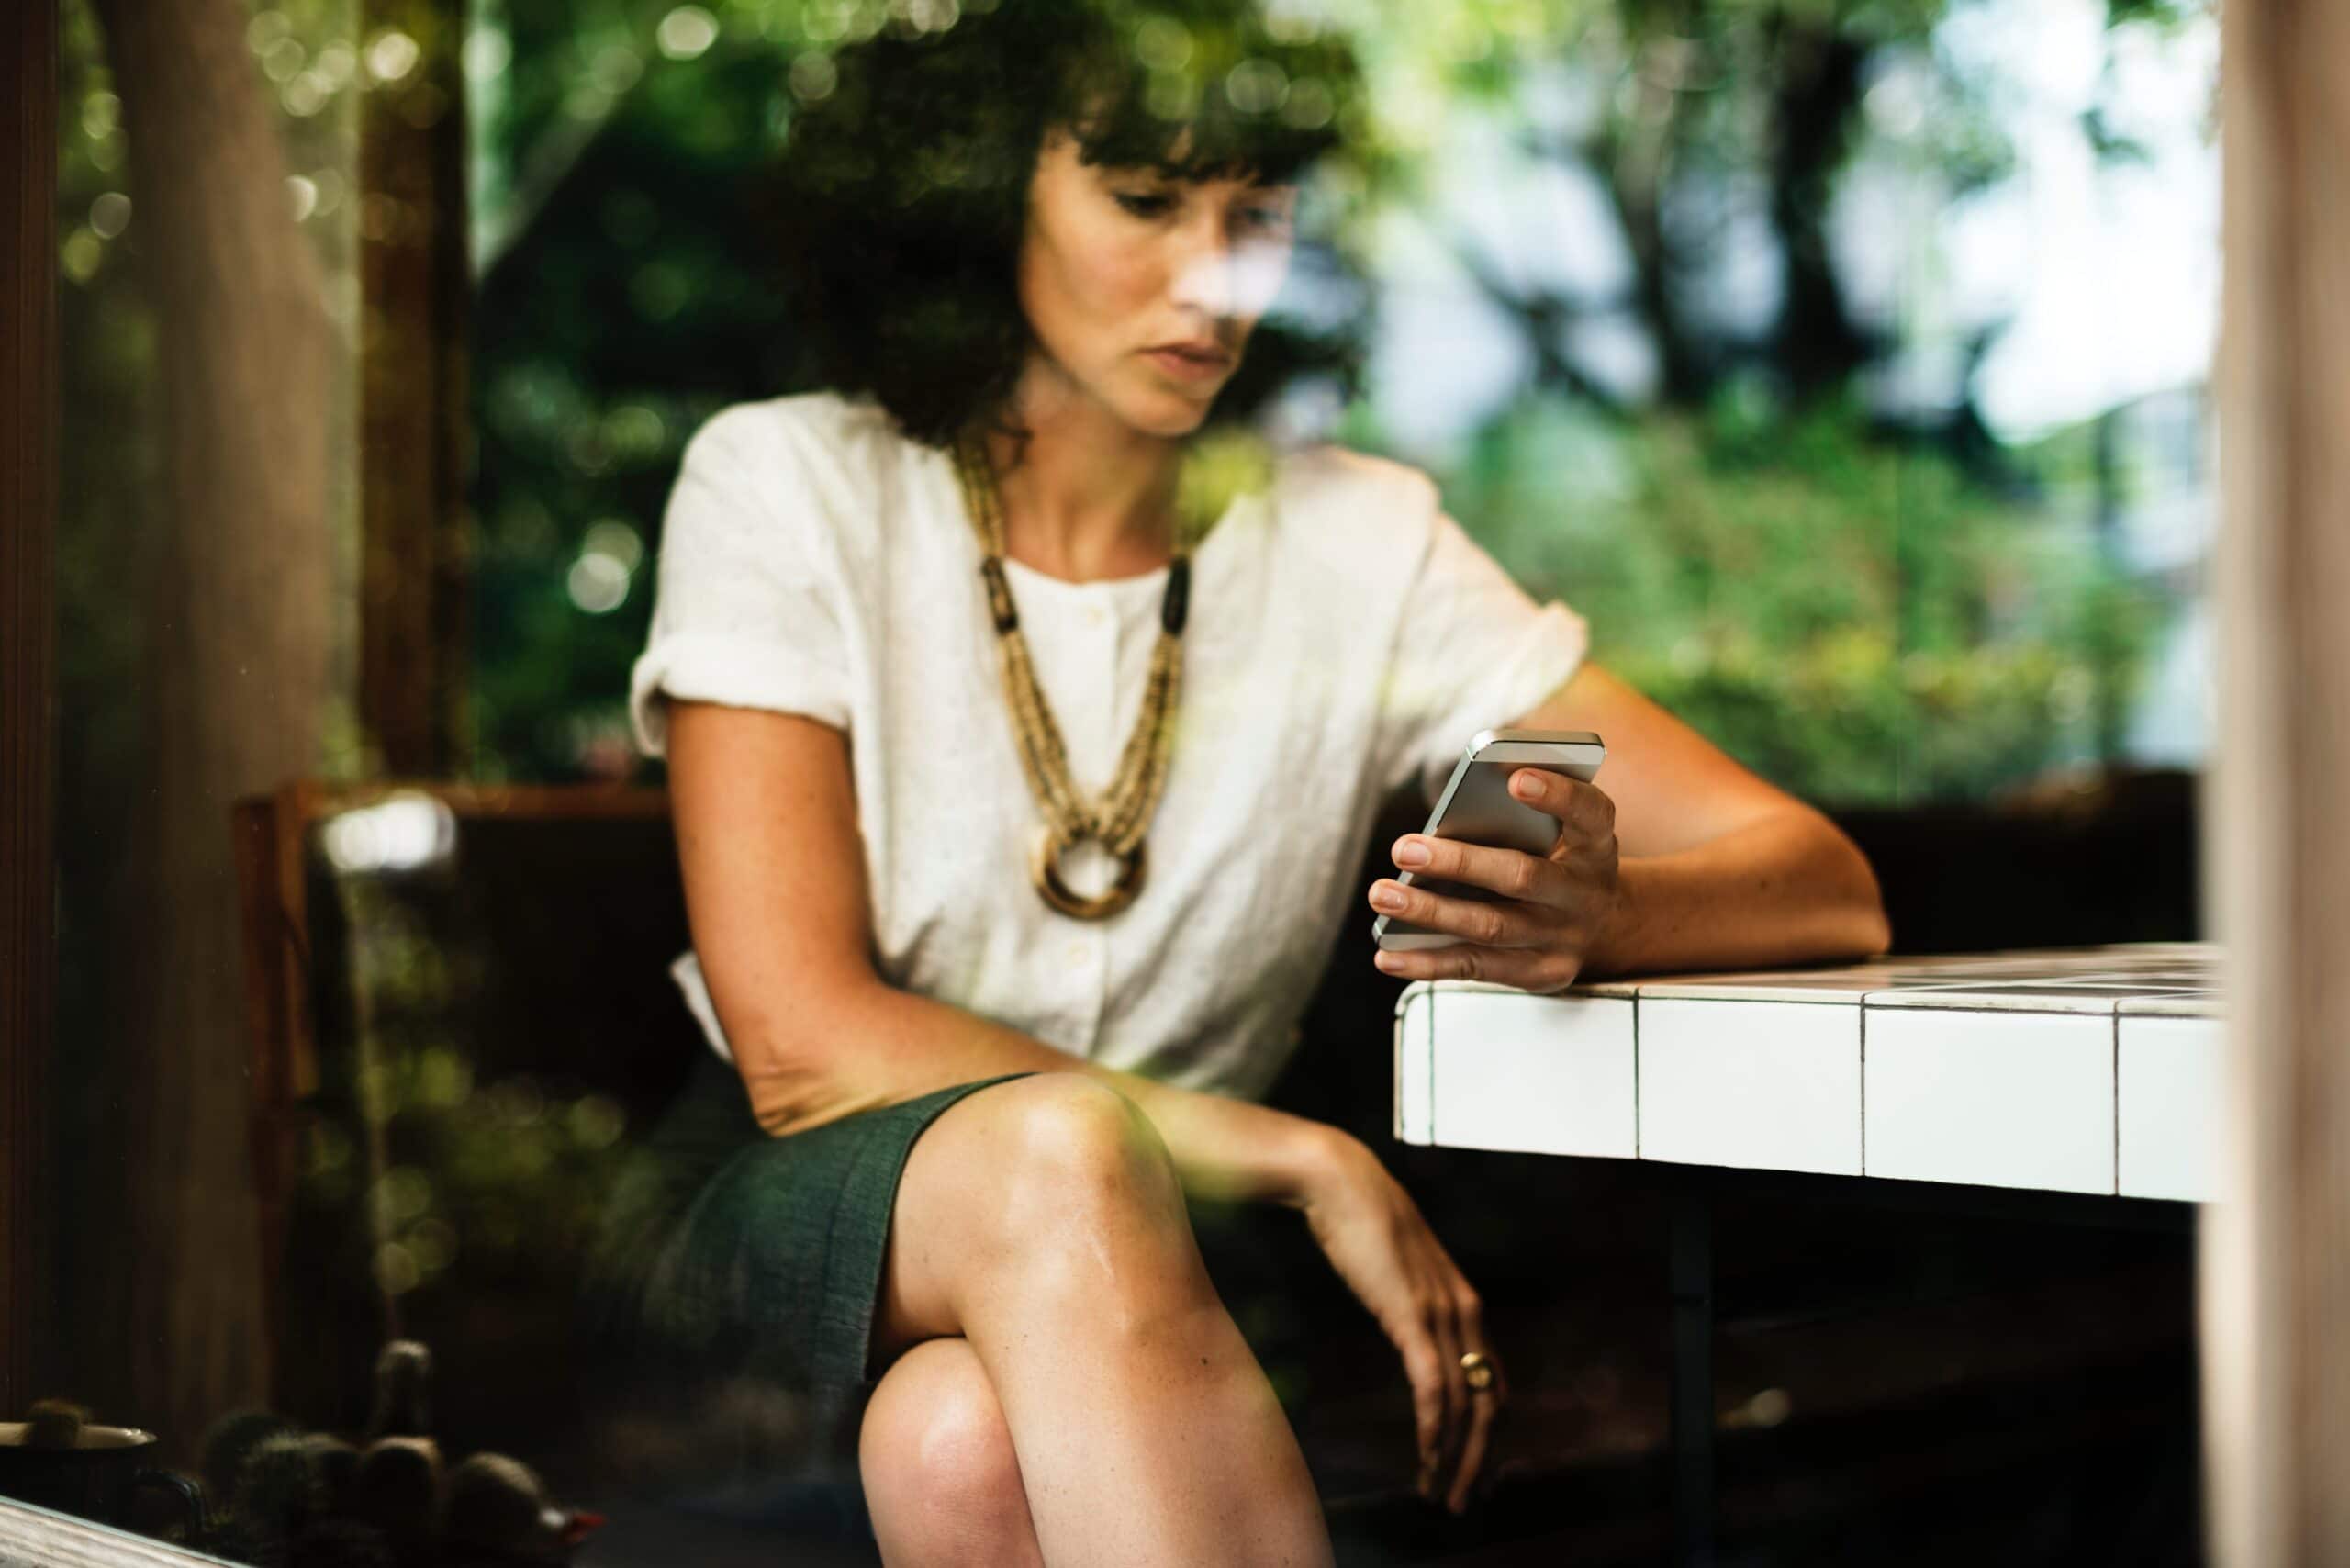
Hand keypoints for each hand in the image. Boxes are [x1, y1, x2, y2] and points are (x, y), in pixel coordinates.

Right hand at [1297, 1130, 1507, 1513]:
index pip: (1492, 1380)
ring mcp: (1442, 1313)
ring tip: (1439, 1491)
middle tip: (1461, 1499)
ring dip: (1454, 1455)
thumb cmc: (1359, 1220)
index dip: (1487, 1430)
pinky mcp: (1413, 1315)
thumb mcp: (1398, 1271)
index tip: (1469, 1465)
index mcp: (1465, 1302)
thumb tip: (1404, 1325)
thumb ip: (1411, 1301)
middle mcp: (1465, 1310)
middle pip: (1489, 1401)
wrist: (1340, 1181)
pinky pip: (1433, 1386)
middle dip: (1478, 1458)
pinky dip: (1434, 1427)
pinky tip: (1426, 1455)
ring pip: (1465, 1403)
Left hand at [1367, 767, 1622, 992]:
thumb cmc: (1558, 858)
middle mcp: (1586, 893)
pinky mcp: (1542, 974)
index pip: (1590, 814)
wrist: (1605, 925)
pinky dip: (1428, 962)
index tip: (1515, 779)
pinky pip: (1477, 968)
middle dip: (1459, 863)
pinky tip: (1387, 955)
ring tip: (1381, 895)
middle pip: (1522, 877)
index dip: (1558, 796)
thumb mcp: (1559, 833)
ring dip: (1430, 912)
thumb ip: (1517, 820)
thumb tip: (1438, 831)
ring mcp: (1565, 939)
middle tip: (1402, 849)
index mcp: (1596, 844)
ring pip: (1492, 927)